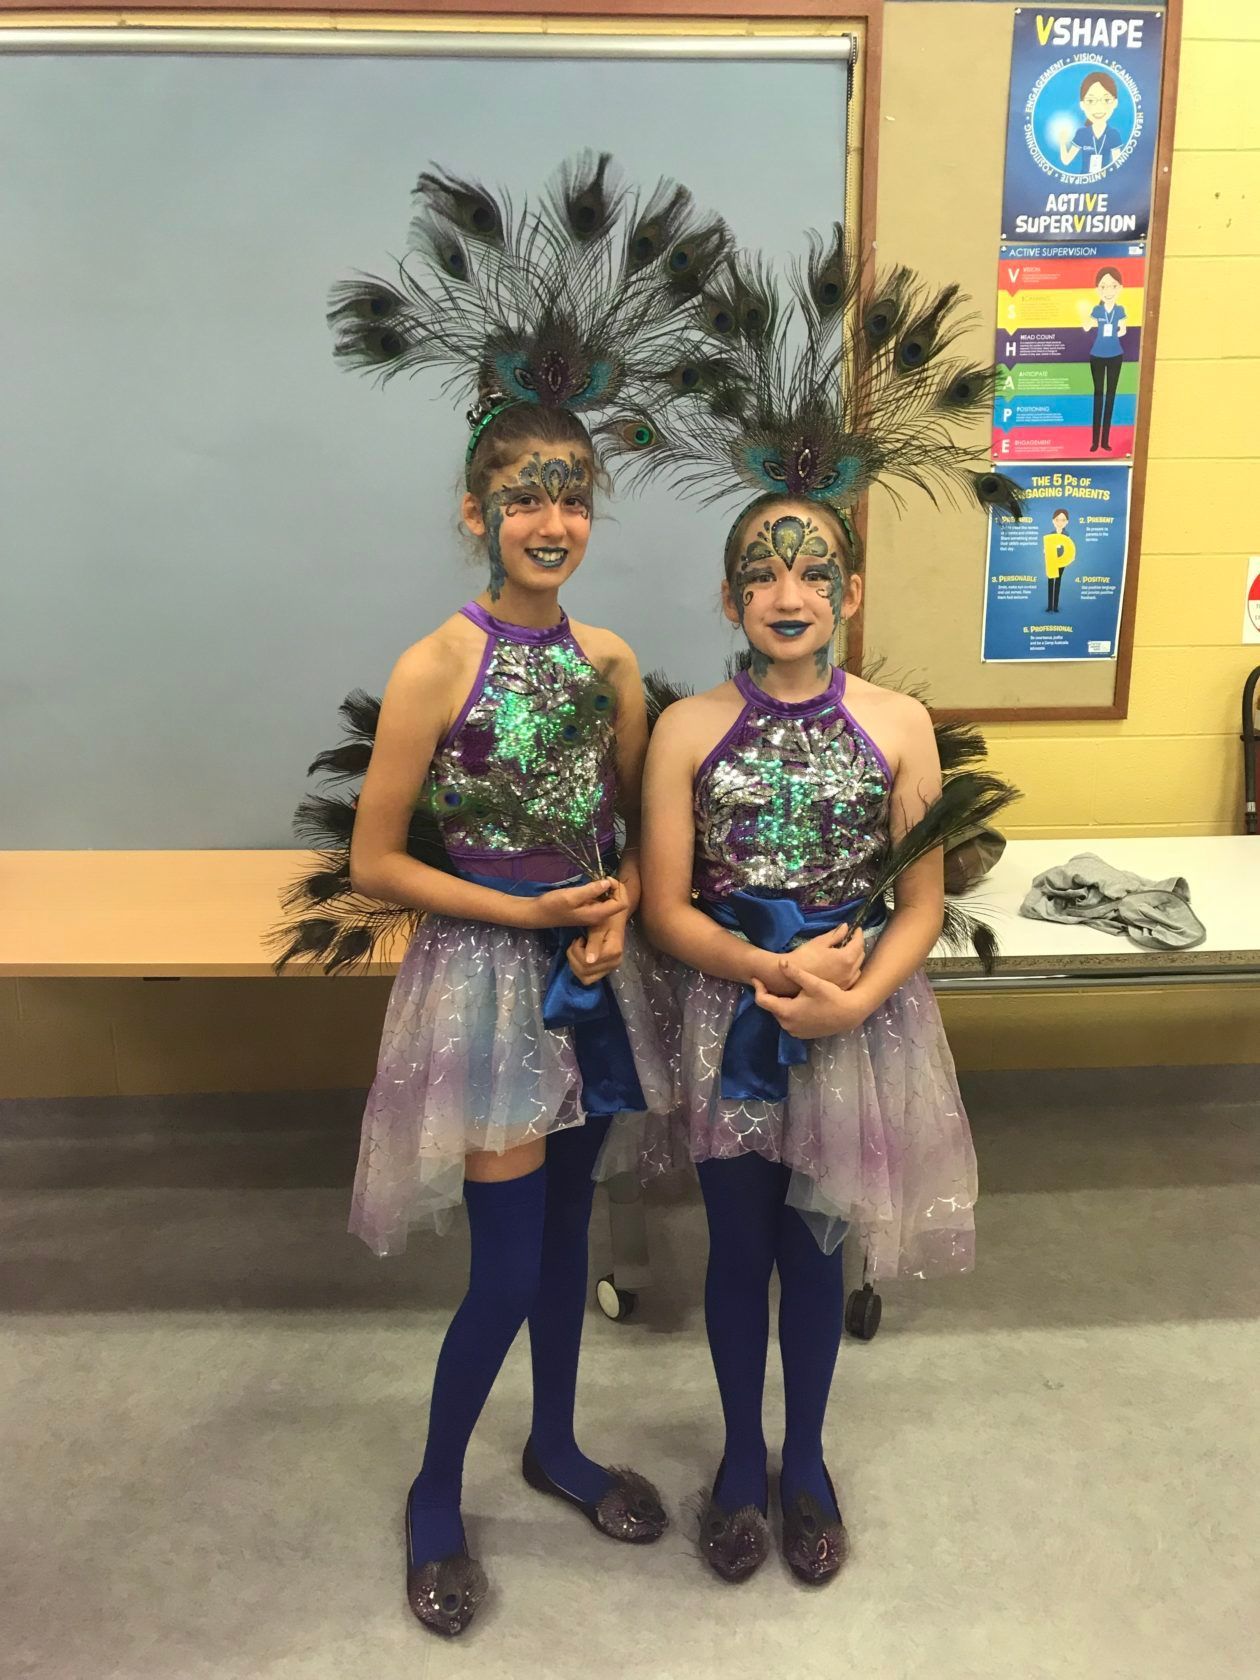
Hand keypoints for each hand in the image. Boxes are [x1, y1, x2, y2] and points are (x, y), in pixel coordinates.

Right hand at [522, 877, 623, 931]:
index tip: (606, 878)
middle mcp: (598, 916)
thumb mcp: (572, 895)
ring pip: (610, 901)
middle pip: (618, 902)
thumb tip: (608, 883)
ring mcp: (593, 914)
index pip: (621, 904)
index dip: (618, 889)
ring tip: (597, 879)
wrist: (538, 914)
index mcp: (597, 915)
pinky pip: (600, 901)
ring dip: (607, 889)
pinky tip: (591, 885)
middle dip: (615, 888)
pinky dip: (600, 892)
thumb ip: (591, 890)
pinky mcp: (587, 910)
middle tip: (602, 877)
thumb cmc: (553, 905)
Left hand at [566, 905, 628, 984]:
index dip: (577, 951)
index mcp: (613, 953)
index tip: (580, 938)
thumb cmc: (607, 918)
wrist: (616, 917)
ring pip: (585, 978)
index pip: (587, 963)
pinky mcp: (605, 970)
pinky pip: (587, 978)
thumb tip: (589, 961)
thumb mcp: (598, 926)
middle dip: (574, 957)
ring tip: (578, 949)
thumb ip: (594, 943)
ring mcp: (610, 969)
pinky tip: (580, 955)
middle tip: (577, 942)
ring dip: (575, 964)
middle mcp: (614, 964)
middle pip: (585, 972)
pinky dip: (579, 968)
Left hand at [751, 962, 871, 1039]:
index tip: (758, 977)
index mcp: (787, 1012)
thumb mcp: (813, 983)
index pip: (762, 1000)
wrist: (849, 1014)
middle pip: (771, 1007)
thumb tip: (779, 962)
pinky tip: (797, 1000)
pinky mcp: (801, 1034)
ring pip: (780, 1014)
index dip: (759, 987)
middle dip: (771, 994)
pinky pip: (789, 1021)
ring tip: (787, 989)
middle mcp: (787, 1025)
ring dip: (781, 1002)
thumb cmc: (832, 997)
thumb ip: (795, 973)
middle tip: (774, 980)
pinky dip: (789, 1011)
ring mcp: (794, 1032)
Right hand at [788, 923, 865, 990]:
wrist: (792, 977)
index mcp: (846, 958)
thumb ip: (836, 934)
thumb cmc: (805, 956)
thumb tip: (846, 927)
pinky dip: (852, 970)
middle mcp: (850, 971)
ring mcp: (846, 981)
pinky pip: (853, 977)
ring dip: (856, 958)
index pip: (858, 943)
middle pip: (861, 955)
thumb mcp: (820, 942)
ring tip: (849, 952)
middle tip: (852, 939)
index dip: (858, 934)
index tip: (857, 929)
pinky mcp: (841, 988)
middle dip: (858, 945)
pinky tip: (845, 966)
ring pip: (858, 967)